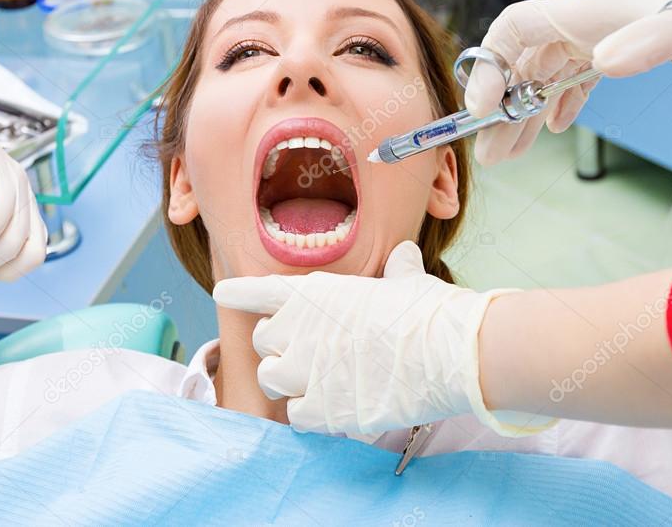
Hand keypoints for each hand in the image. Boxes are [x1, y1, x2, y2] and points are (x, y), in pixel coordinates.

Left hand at [213, 241, 553, 435]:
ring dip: (288, 381)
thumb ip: (395, 271)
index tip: (222, 292)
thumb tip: (404, 257)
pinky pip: (295, 415)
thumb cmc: (429, 311)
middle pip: (263, 340)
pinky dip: (310, 414)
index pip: (259, 291)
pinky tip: (334, 407)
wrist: (449, 352)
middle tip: (308, 352)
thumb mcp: (407, 280)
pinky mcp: (321, 410)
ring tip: (316, 382)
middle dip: (280, 346)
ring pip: (270, 379)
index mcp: (314, 292)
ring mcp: (306, 371)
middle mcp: (298, 329)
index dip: (238, 292)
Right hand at [466, 0, 671, 164]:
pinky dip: (559, 104)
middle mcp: (582, 23)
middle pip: (522, 64)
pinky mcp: (618, 50)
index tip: (482, 108)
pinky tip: (555, 127)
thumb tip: (602, 64)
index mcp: (583, 10)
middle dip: (500, 109)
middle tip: (487, 151)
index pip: (513, 31)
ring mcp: (599, 37)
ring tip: (507, 154)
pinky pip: (573, 79)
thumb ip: (645, 42)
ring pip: (544, 77)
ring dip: (523, 115)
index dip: (489, 67)